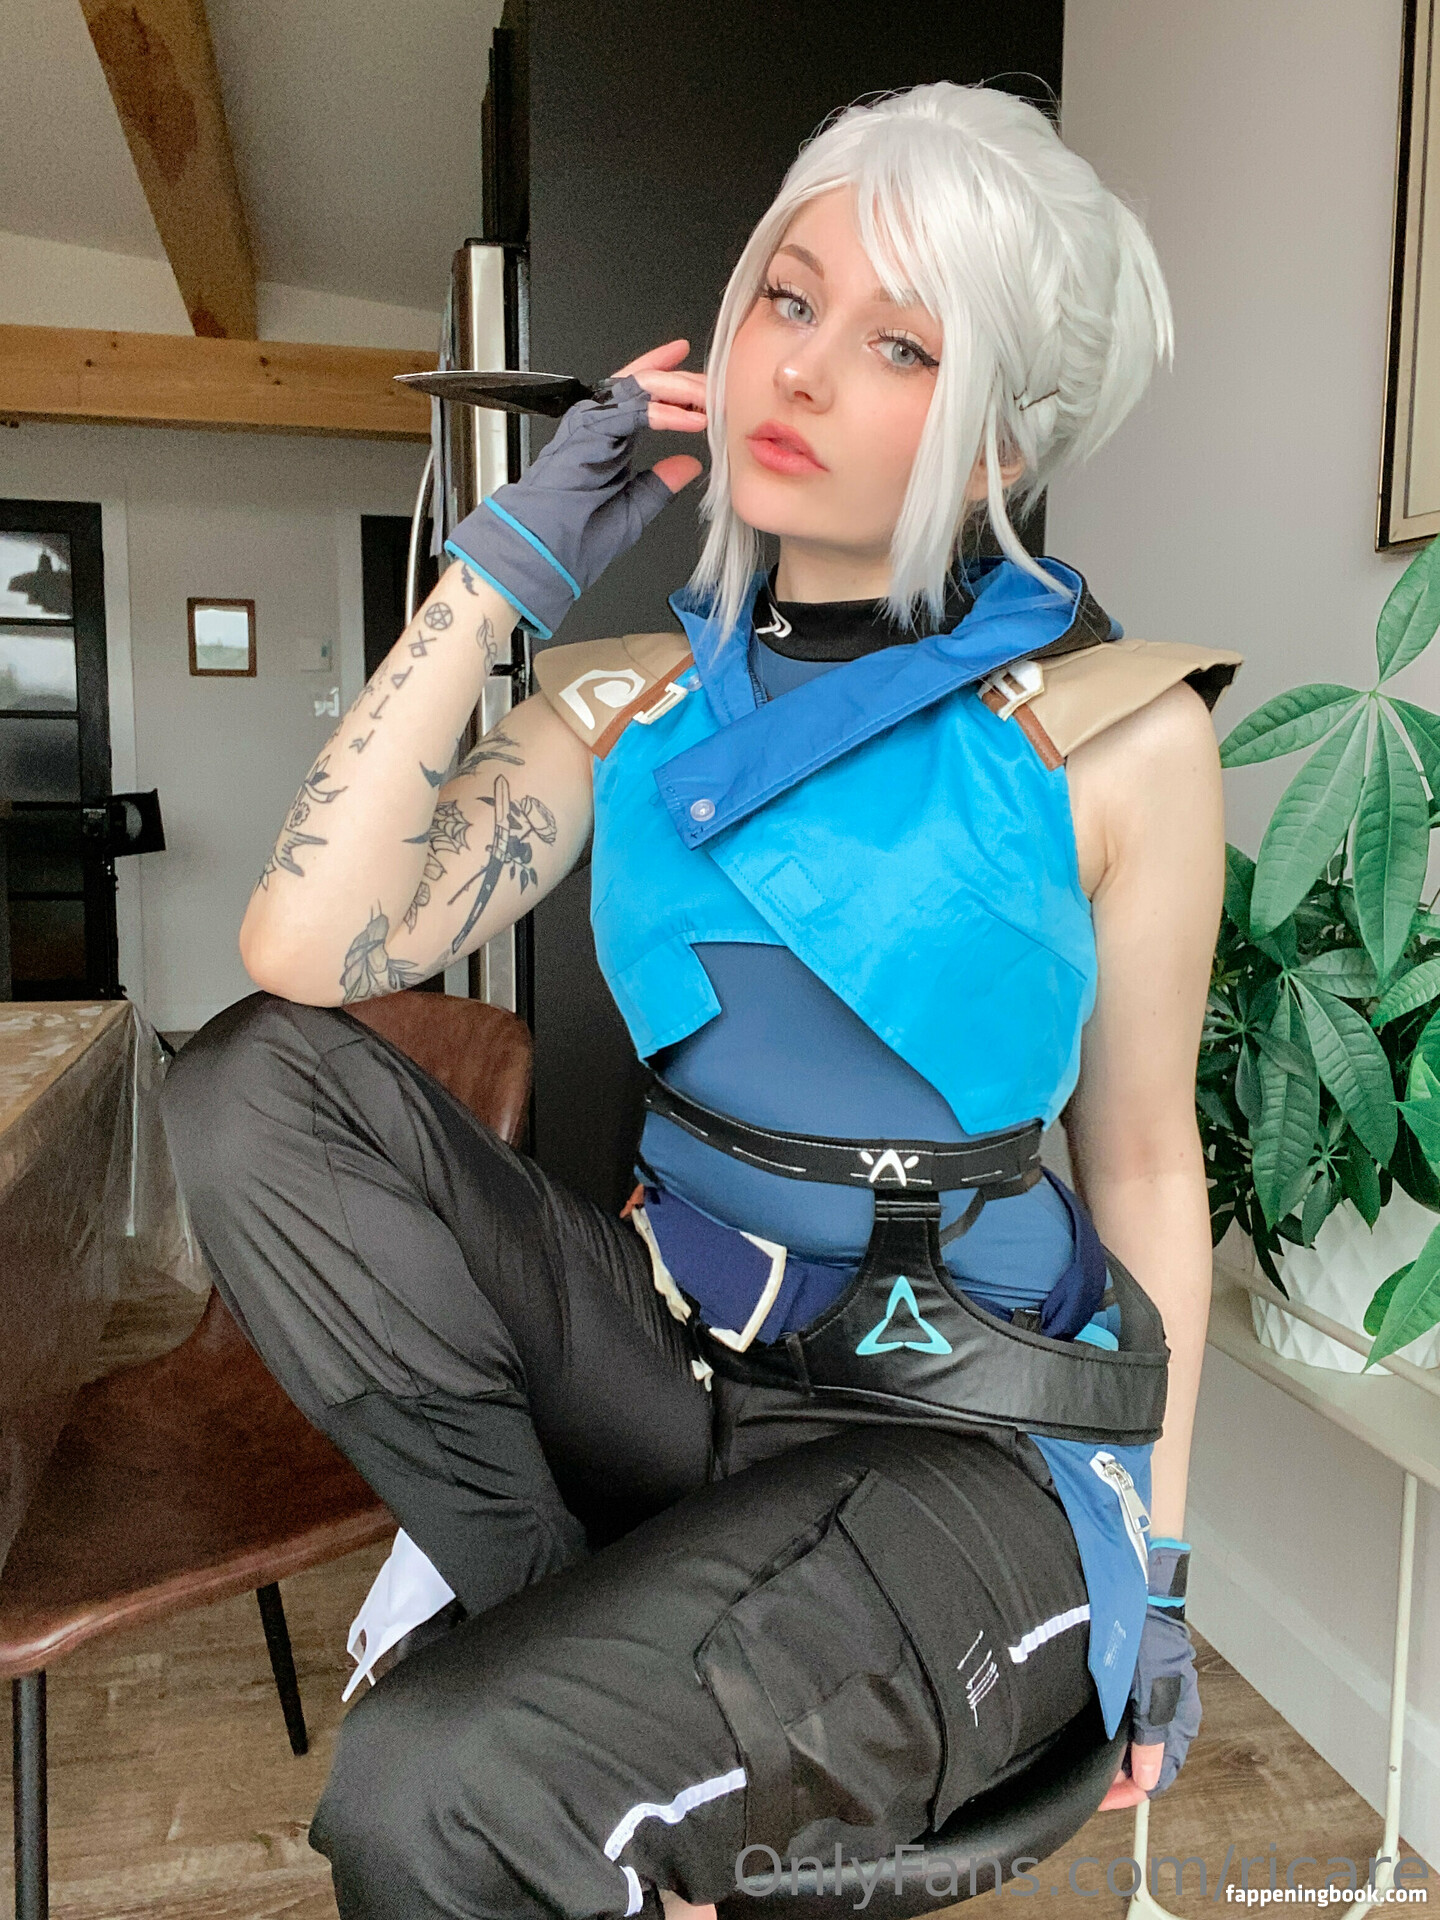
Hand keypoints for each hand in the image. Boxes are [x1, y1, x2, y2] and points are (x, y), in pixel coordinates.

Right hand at [445, 337, 706, 638]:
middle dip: (683, 382)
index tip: (700, 377)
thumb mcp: (634, 508)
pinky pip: (634, 411)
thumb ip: (660, 483)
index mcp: (606, 438)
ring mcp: (589, 424)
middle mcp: (596, 424)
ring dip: (678, 391)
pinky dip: (667, 414)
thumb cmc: (575, 538)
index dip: (670, 380)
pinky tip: (693, 419)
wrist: (543, 553)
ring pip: (639, 389)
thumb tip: (689, 464)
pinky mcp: (588, 431)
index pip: (641, 396)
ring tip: (710, 399)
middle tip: (715, 385)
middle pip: (644, 385)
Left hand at [1098, 1607, 1200, 1807]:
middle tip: (1091, 1783)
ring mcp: (1157, 1694)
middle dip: (1123, 1776)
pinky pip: (1132, 1721)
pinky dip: (1117, 1734)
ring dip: (1118, 1756)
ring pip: (1139, 1742)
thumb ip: (1150, 1736)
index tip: (1102, 1797)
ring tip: (1090, 1762)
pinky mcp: (1140, 1680)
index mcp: (1181, 1717)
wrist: (1140, 1590)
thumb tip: (1148, 1780)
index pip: (1162, 1773)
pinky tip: (1098, 1732)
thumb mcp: (1150, 1690)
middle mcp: (1173, 1710)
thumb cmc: (1147, 1635)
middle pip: (1150, 1760)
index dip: (1132, 1790)